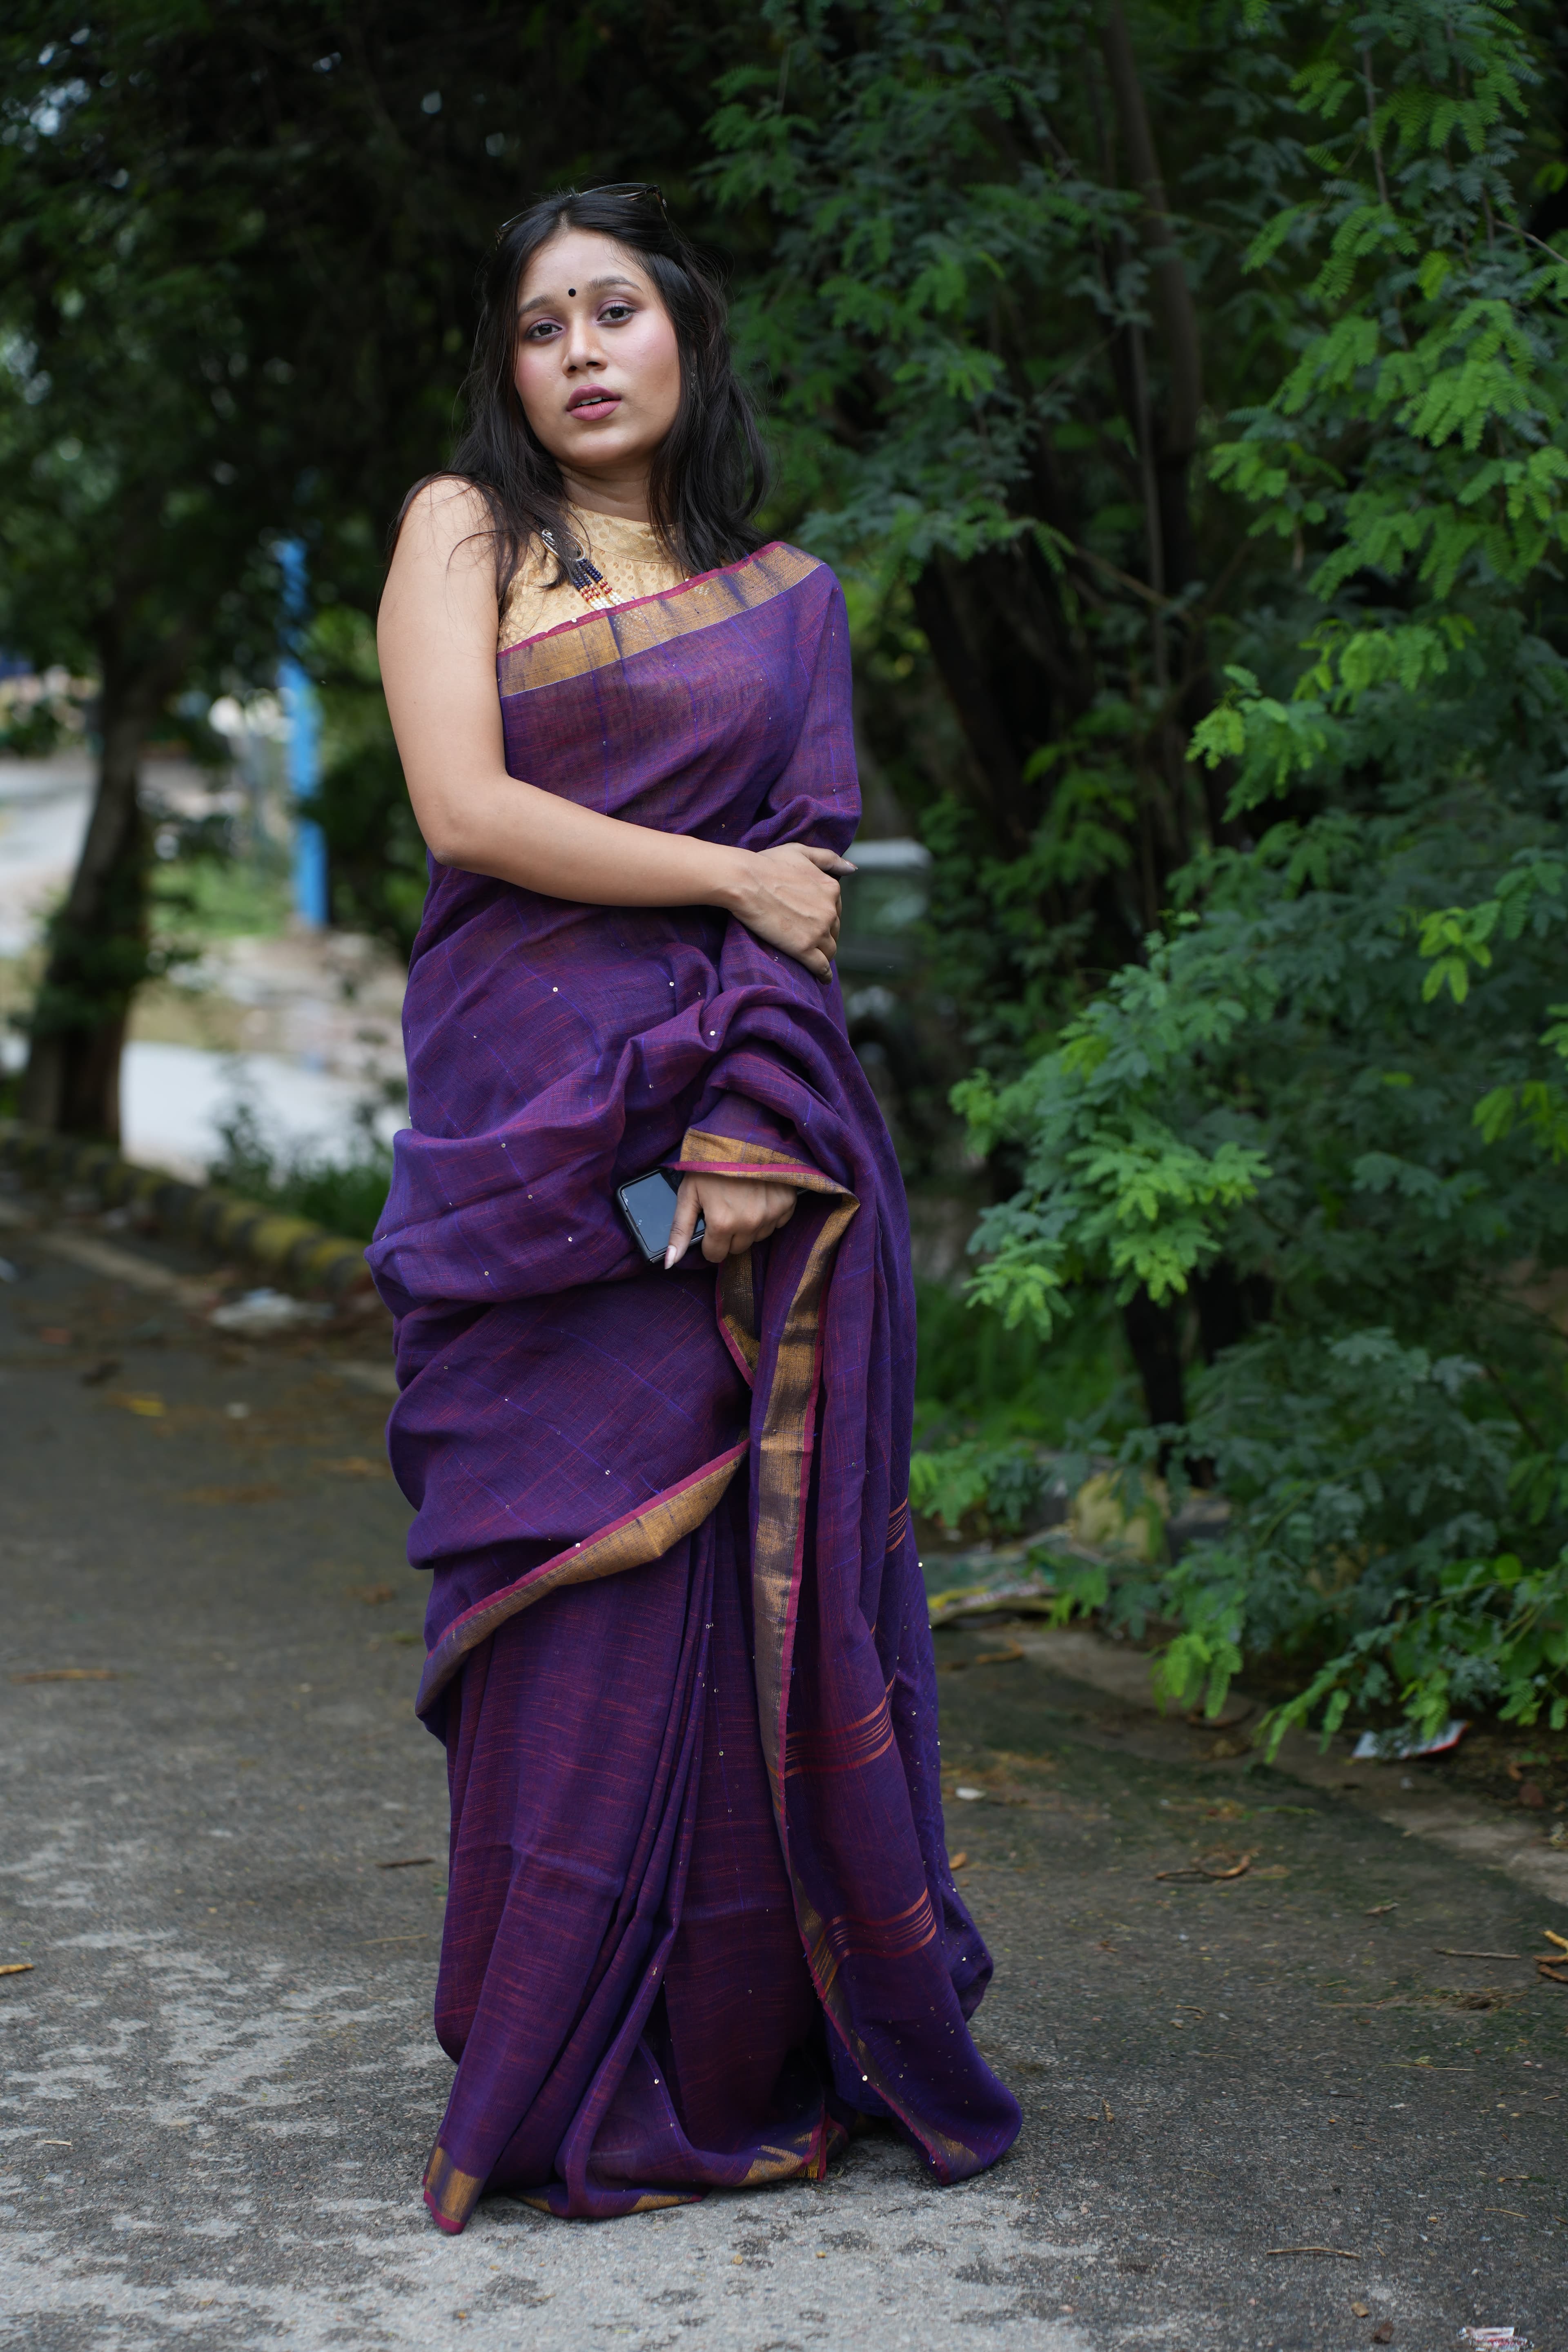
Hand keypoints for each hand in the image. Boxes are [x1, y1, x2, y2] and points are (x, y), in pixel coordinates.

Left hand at [665, 1173, 798, 1268]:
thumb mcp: (689, 1193)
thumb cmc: (712, 1162)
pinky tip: (759, 1196)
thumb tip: (669, 1263)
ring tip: (742, 1199)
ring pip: (757, 1237)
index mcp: (722, 1223)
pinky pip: (776, 1223)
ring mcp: (770, 1215)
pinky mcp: (786, 1204)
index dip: (709, 1241)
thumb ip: (680, 1229)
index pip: (715, 1255)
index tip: (710, 1224)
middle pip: (736, 1248)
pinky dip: (768, 1214)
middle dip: (729, 1234)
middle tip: (726, 1208)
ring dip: (749, 1225)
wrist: (744, 1134)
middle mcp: (749, 1224)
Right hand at [724, 843, 855, 980]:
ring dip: (824, 954)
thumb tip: (853, 869)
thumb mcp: (801, 852)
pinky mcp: (804, 948)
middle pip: (834, 930)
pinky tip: (822, 978)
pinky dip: (823, 974)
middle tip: (809, 939)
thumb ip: (829, 859)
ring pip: (830, 950)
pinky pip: (821, 967)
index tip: (814, 921)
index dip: (824, 916)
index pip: (835, 909)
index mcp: (831, 888)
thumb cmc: (767, 864)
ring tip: (815, 958)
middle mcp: (830, 910)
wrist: (745, 880)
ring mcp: (818, 931)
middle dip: (824, 935)